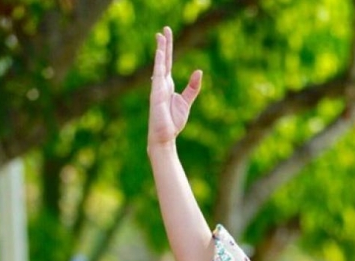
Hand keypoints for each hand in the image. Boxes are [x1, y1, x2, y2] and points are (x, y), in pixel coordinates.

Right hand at [148, 27, 201, 146]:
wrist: (165, 136)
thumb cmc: (173, 121)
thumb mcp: (186, 101)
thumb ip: (193, 87)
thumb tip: (198, 71)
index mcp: (168, 85)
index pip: (168, 62)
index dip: (168, 49)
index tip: (166, 35)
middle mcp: (161, 83)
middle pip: (164, 60)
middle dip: (164, 45)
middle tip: (164, 29)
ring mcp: (158, 88)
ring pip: (160, 65)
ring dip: (161, 51)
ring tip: (160, 36)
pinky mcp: (156, 94)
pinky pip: (158, 76)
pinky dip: (159, 65)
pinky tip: (161, 54)